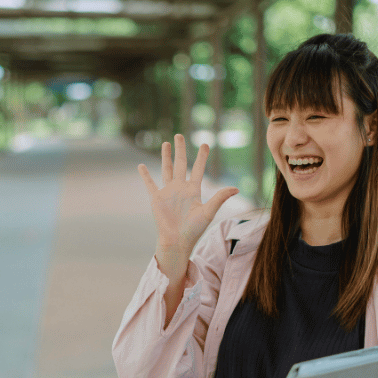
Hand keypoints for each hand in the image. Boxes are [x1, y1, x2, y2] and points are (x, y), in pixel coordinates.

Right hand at [138, 134, 237, 257]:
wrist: (177, 241)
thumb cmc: (194, 230)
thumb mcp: (208, 212)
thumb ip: (220, 198)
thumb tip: (237, 188)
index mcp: (193, 190)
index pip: (197, 169)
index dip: (201, 157)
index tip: (205, 144)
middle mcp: (180, 188)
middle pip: (181, 164)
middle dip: (180, 149)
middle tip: (179, 135)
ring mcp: (168, 192)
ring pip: (167, 169)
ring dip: (166, 156)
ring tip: (165, 143)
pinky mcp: (156, 199)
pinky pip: (150, 184)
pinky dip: (145, 175)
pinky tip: (141, 166)